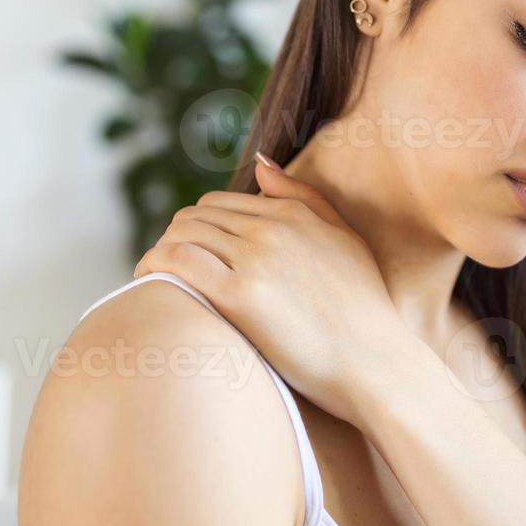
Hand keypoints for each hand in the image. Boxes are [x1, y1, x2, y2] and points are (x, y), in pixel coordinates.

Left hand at [132, 152, 411, 426]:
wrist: (375, 362)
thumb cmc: (364, 309)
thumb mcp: (343, 239)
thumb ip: (302, 198)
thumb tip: (260, 163)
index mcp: (293, 215)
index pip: (219, 204)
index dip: (199, 228)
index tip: (191, 254)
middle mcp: (272, 229)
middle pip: (194, 217)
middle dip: (175, 239)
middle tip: (167, 270)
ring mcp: (256, 259)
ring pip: (181, 234)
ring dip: (160, 253)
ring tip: (156, 280)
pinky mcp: (240, 295)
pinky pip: (178, 263)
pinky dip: (155, 266)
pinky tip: (150, 285)